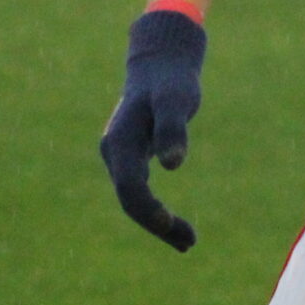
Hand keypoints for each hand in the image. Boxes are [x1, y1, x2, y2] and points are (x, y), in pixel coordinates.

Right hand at [99, 8, 206, 251]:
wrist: (161, 61)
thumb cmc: (171, 80)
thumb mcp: (175, 101)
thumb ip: (173, 129)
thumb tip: (172, 165)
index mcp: (119, 142)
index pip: (130, 188)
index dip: (149, 211)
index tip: (173, 224)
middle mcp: (115, 152)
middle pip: (130, 200)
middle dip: (157, 224)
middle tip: (190, 243)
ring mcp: (121, 156)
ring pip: (133, 199)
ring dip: (158, 222)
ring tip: (189, 242)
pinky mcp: (132, 157)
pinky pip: (139, 191)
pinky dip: (157, 210)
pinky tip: (176, 224)